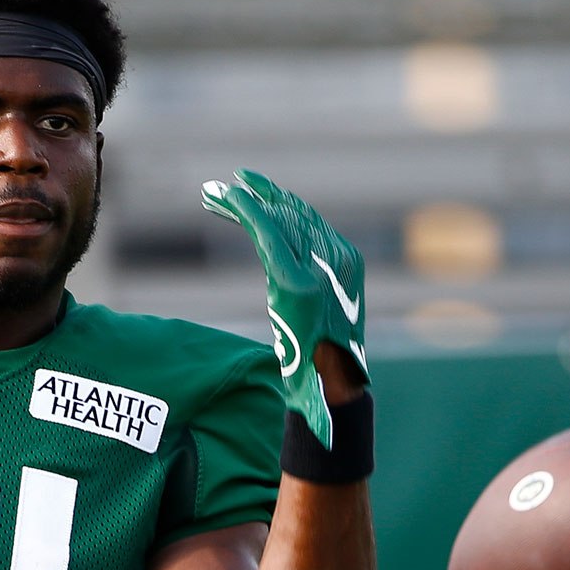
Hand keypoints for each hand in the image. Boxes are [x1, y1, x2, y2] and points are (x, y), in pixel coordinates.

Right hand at [200, 169, 369, 445]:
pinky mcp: (350, 259)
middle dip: (252, 198)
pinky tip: (272, 208)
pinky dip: (291, 215)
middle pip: (284, 216)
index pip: (270, 229)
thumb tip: (265, 222)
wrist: (338, 381)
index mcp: (301, 285)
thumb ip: (276, 276)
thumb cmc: (300, 366)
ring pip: (301, 217)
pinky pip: (315, 228)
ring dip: (271, 201)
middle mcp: (325, 266)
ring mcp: (341, 259)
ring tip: (243, 188)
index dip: (245, 206)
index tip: (224, 190)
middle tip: (219, 188)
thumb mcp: (277, 323)